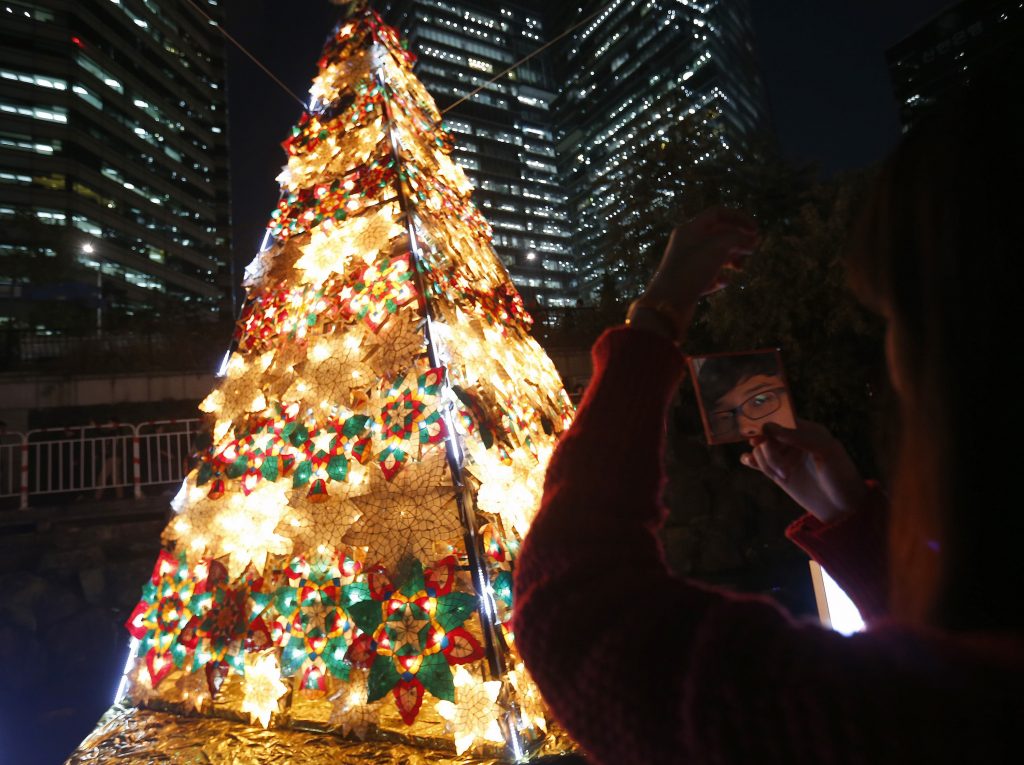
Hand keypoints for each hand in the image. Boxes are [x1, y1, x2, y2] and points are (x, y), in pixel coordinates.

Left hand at [640, 207, 758, 329]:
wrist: (667, 304)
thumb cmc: (692, 269)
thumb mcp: (718, 247)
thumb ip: (738, 238)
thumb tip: (752, 239)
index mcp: (690, 229)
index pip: (717, 214)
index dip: (739, 218)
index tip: (755, 230)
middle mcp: (686, 244)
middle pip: (718, 234)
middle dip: (737, 240)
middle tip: (752, 250)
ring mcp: (687, 263)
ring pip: (715, 255)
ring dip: (731, 258)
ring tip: (740, 268)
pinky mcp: (688, 283)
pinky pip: (708, 275)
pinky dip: (719, 277)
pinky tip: (724, 282)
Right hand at [740, 420, 868, 523]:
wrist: (843, 506)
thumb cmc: (840, 474)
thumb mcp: (825, 450)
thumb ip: (798, 436)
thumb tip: (767, 427)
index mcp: (807, 429)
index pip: (780, 419)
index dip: (767, 425)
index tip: (760, 436)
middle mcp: (793, 441)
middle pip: (766, 435)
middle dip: (769, 450)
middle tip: (781, 468)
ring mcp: (784, 457)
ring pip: (760, 450)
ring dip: (767, 462)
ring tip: (784, 476)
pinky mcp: (778, 473)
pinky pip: (757, 461)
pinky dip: (751, 460)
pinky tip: (749, 462)